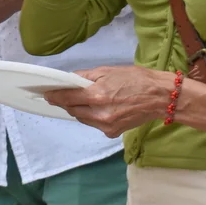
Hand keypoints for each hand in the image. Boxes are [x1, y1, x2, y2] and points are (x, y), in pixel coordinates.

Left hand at [44, 65, 174, 138]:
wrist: (160, 97)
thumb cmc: (136, 79)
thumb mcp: (108, 71)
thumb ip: (86, 77)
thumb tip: (70, 80)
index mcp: (97, 96)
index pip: (67, 98)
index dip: (54, 96)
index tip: (45, 94)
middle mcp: (99, 114)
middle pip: (73, 110)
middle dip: (66, 102)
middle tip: (62, 95)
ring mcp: (105, 126)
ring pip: (82, 118)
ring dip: (79, 109)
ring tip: (83, 100)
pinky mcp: (112, 133)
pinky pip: (94, 124)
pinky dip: (91, 116)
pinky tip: (99, 108)